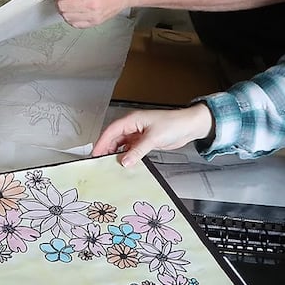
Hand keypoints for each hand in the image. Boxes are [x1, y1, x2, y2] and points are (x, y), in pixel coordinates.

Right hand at [92, 104, 213, 166]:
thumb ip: (137, 151)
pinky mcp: (144, 141)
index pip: (111, 131)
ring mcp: (138, 134)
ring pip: (122, 145)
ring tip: (112, 165)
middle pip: (114, 138)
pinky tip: (126, 163)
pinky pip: (131, 149)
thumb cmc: (173, 124)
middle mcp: (133, 126)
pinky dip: (127, 156)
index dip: (102, 142)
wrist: (189, 126)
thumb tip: (124, 161)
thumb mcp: (153, 138)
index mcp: (132, 120)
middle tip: (102, 162)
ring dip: (117, 154)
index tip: (96, 154)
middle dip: (107, 149)